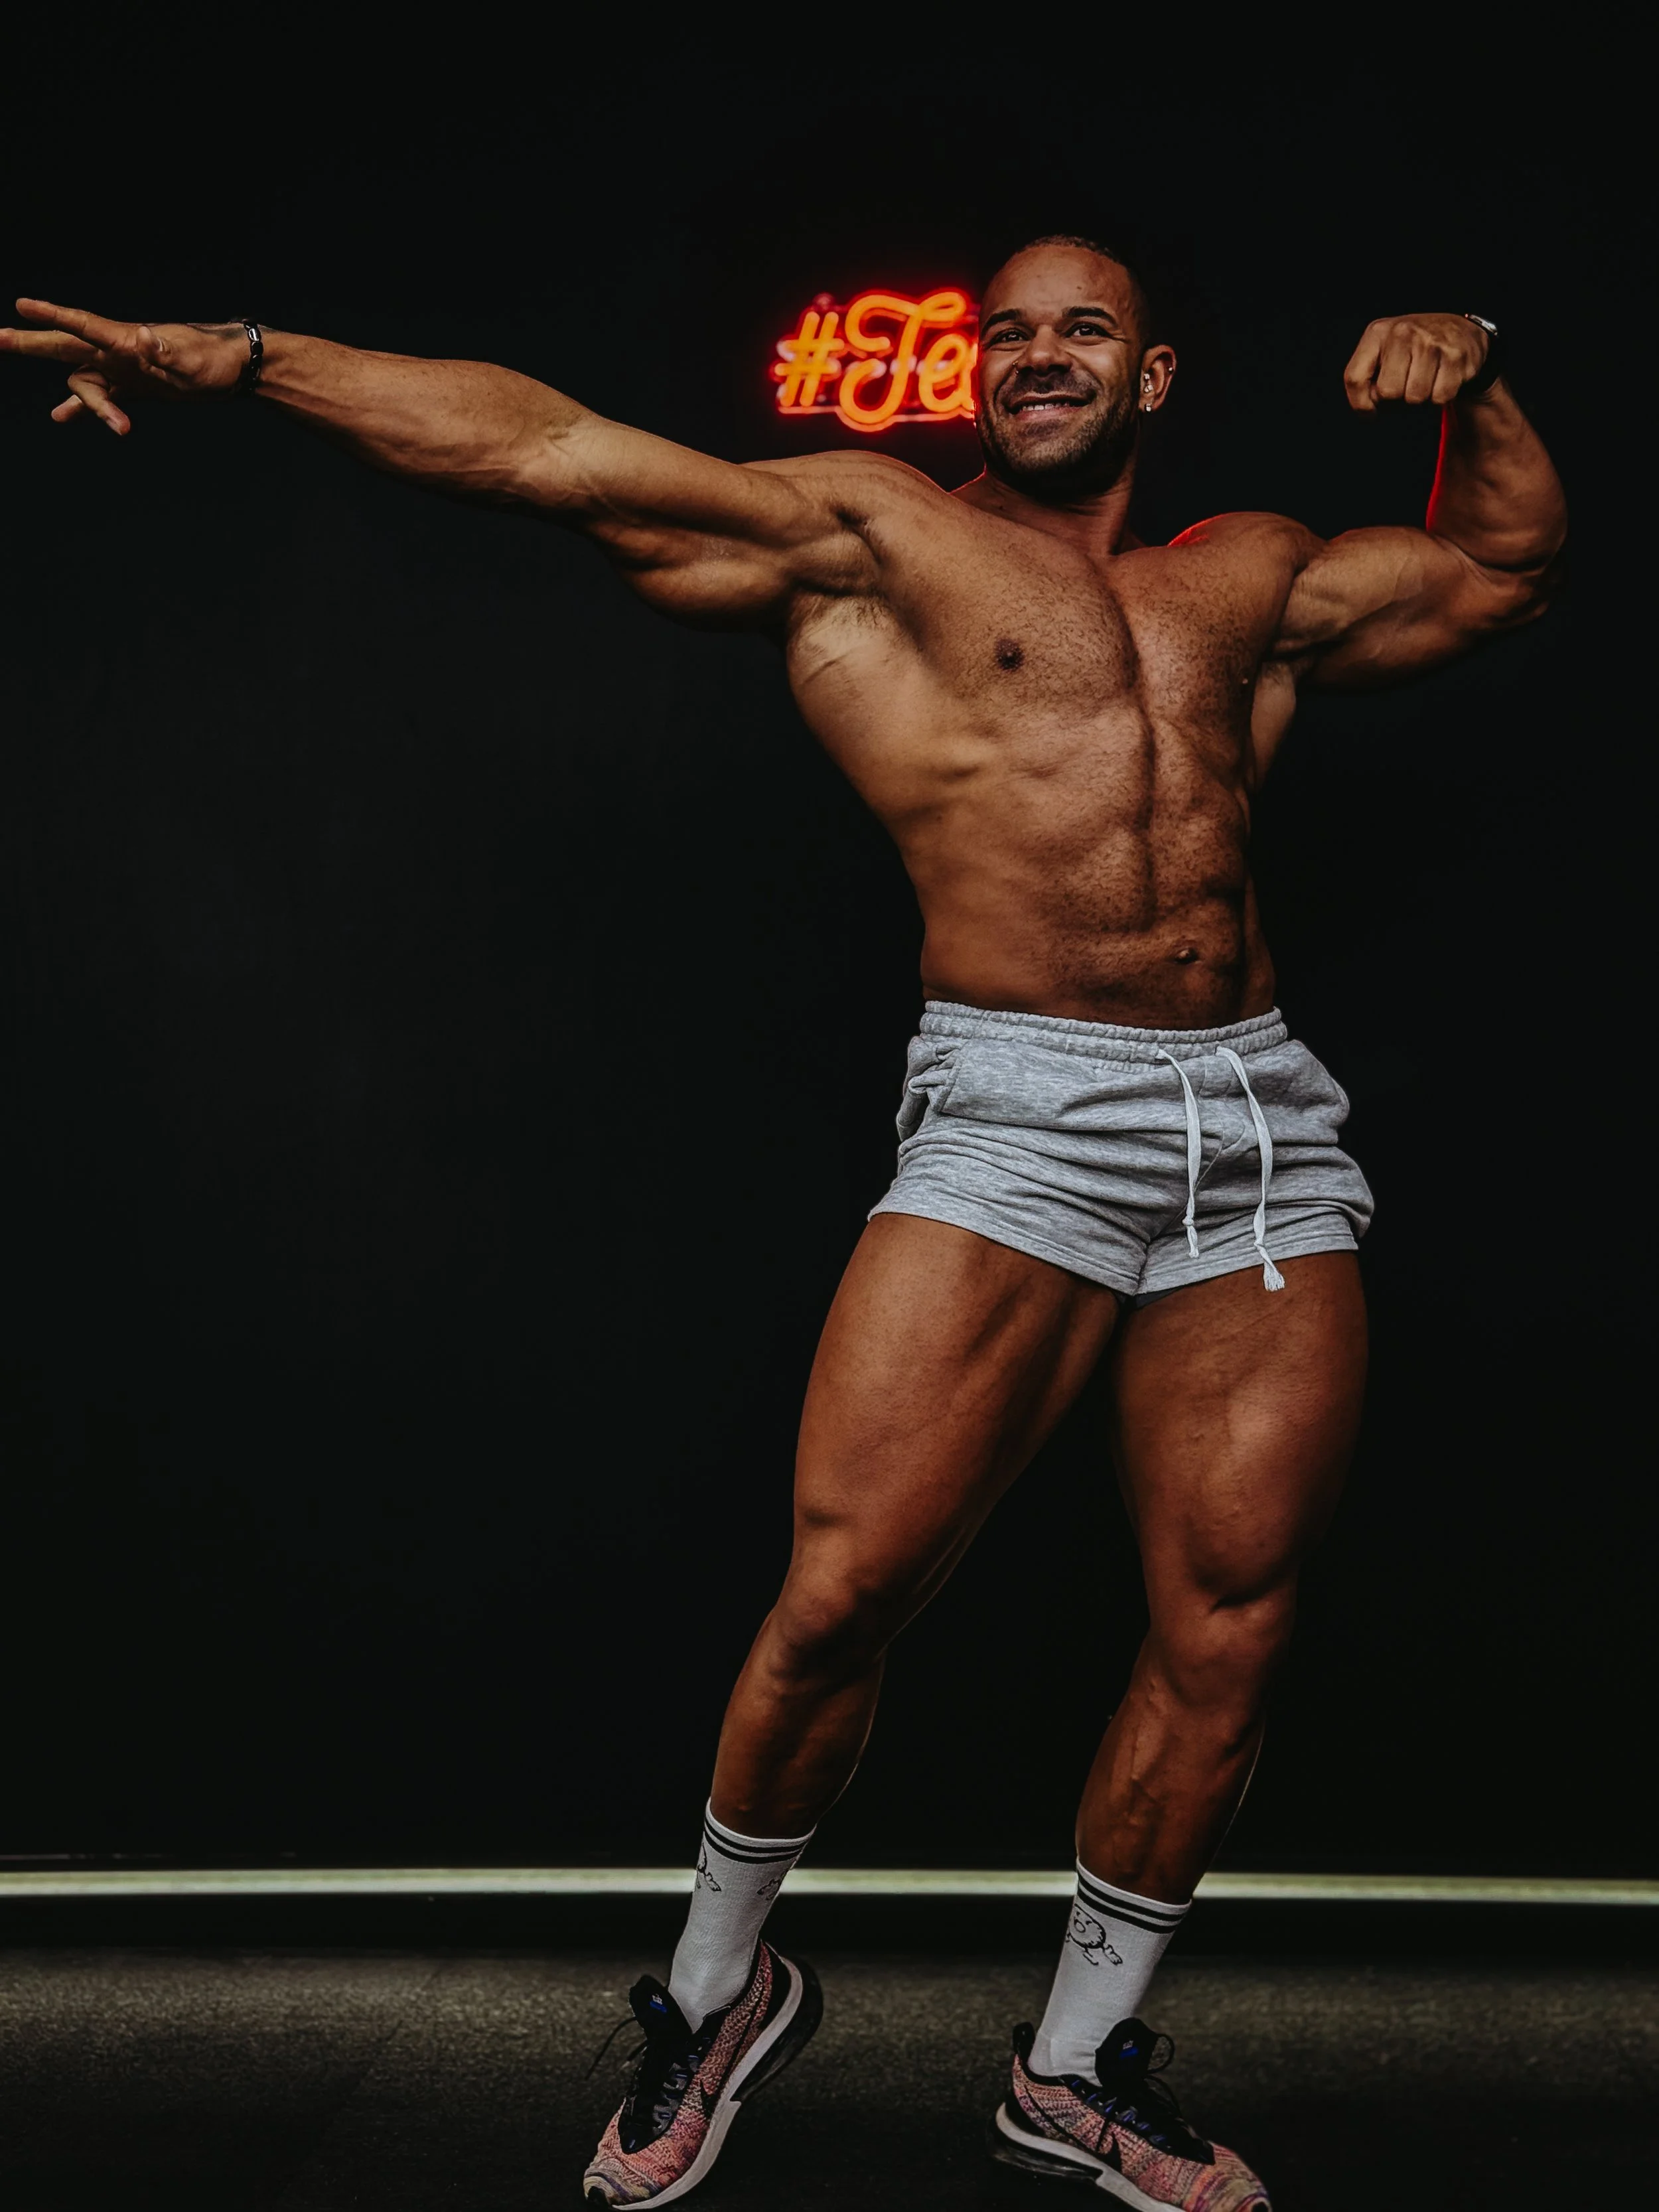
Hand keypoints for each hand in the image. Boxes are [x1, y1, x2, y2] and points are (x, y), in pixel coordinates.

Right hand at [0, 299, 252, 433]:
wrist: (234, 369)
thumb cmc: (214, 360)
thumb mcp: (190, 360)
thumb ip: (164, 351)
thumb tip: (142, 338)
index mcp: (126, 339)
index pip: (82, 325)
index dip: (52, 316)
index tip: (22, 306)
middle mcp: (118, 351)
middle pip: (65, 346)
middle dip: (31, 343)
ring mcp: (123, 369)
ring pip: (86, 384)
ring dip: (92, 408)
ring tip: (123, 429)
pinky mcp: (134, 387)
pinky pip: (101, 398)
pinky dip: (83, 409)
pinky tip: (61, 418)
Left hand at [1342, 313, 1490, 413]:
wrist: (1459, 331)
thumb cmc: (1412, 350)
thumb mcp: (1382, 353)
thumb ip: (1365, 379)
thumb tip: (1369, 407)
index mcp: (1377, 333)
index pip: (1354, 379)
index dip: (1360, 404)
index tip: (1371, 410)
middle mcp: (1402, 332)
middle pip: (1388, 392)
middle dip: (1396, 399)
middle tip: (1406, 385)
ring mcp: (1430, 342)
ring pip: (1414, 398)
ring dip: (1420, 398)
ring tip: (1425, 379)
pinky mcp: (1455, 355)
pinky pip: (1440, 397)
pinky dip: (1441, 396)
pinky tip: (1442, 377)